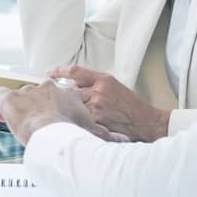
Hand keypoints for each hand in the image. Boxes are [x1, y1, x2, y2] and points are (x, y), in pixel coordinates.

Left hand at [0, 80, 124, 145]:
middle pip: (38, 95)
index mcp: (68, 94)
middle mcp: (48, 88)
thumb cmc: (76, 135)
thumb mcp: (98, 134)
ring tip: (16, 123)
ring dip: (17, 109)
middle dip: (35, 107)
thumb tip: (124, 140)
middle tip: (33, 123)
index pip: (58, 94)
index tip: (50, 115)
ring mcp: (28, 91)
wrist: (56, 134)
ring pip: (19, 96)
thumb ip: (109, 135)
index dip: (53, 106)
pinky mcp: (11, 98)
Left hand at [47, 65, 169, 141]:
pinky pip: (81, 120)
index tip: (50, 73)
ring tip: (72, 114)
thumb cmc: (132, 106)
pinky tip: (81, 124)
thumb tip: (73, 84)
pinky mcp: (98, 122)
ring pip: (74, 106)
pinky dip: (79, 122)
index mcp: (103, 79)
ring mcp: (98, 107)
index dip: (58, 71)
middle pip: (70, 90)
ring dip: (71, 110)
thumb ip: (94, 84)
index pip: (75, 71)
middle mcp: (99, 91)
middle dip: (63, 96)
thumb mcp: (114, 87)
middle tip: (56, 99)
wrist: (147, 122)